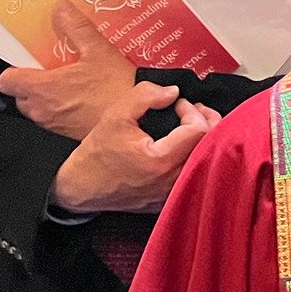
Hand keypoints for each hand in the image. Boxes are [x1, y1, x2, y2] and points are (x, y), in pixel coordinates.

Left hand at [0, 2, 139, 140]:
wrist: (139, 120)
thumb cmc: (117, 89)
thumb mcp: (97, 49)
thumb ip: (75, 26)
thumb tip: (61, 9)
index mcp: (42, 88)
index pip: (7, 80)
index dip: (16, 67)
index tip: (32, 59)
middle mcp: (42, 109)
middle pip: (20, 93)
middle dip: (32, 80)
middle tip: (53, 66)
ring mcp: (54, 123)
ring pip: (36, 106)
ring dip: (46, 94)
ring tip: (70, 78)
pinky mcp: (67, 133)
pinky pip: (54, 117)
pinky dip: (61, 106)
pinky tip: (83, 93)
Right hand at [48, 90, 215, 213]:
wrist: (80, 187)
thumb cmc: (96, 154)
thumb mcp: (116, 115)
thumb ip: (146, 96)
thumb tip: (173, 92)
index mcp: (160, 161)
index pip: (198, 130)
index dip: (192, 110)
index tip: (177, 104)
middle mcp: (171, 181)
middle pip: (210, 146)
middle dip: (208, 121)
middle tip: (194, 108)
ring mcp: (172, 193)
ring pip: (206, 161)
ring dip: (204, 138)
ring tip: (192, 124)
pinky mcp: (169, 199)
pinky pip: (195, 174)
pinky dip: (196, 156)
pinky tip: (186, 145)